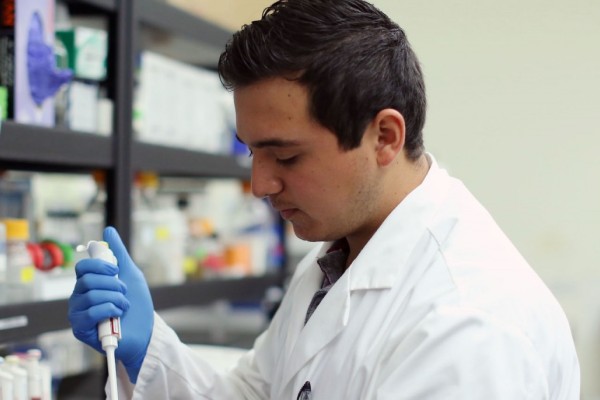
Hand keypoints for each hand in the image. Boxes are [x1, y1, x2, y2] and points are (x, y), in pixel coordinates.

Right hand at [69, 226, 153, 382]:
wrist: (146, 331)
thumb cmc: (137, 304)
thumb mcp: (130, 274)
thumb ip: (118, 254)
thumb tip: (109, 230)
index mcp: (88, 284)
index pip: (83, 267)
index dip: (100, 265)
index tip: (116, 270)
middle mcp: (79, 298)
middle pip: (87, 280)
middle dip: (113, 284)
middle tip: (123, 292)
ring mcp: (78, 314)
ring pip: (92, 295)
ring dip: (116, 298)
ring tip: (123, 306)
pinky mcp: (81, 330)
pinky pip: (92, 312)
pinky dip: (111, 310)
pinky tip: (118, 316)